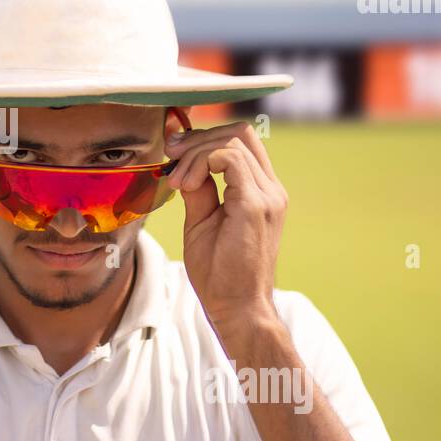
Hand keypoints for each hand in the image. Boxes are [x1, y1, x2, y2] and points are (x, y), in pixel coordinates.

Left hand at [164, 120, 287, 330]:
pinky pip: (228, 159)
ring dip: (193, 155)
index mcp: (261, 191)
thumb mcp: (201, 220)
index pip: (240, 140)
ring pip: (230, 142)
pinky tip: (185, 186)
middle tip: (170, 156)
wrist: (237, 308)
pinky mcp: (255, 205)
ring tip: (176, 182)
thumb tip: (182, 162)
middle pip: (239, 131)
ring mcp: (267, 195)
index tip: (173, 152)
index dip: (204, 136)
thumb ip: (198, 189)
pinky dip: (200, 163)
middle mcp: (270, 189)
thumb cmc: (219, 272)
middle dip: (198, 137)